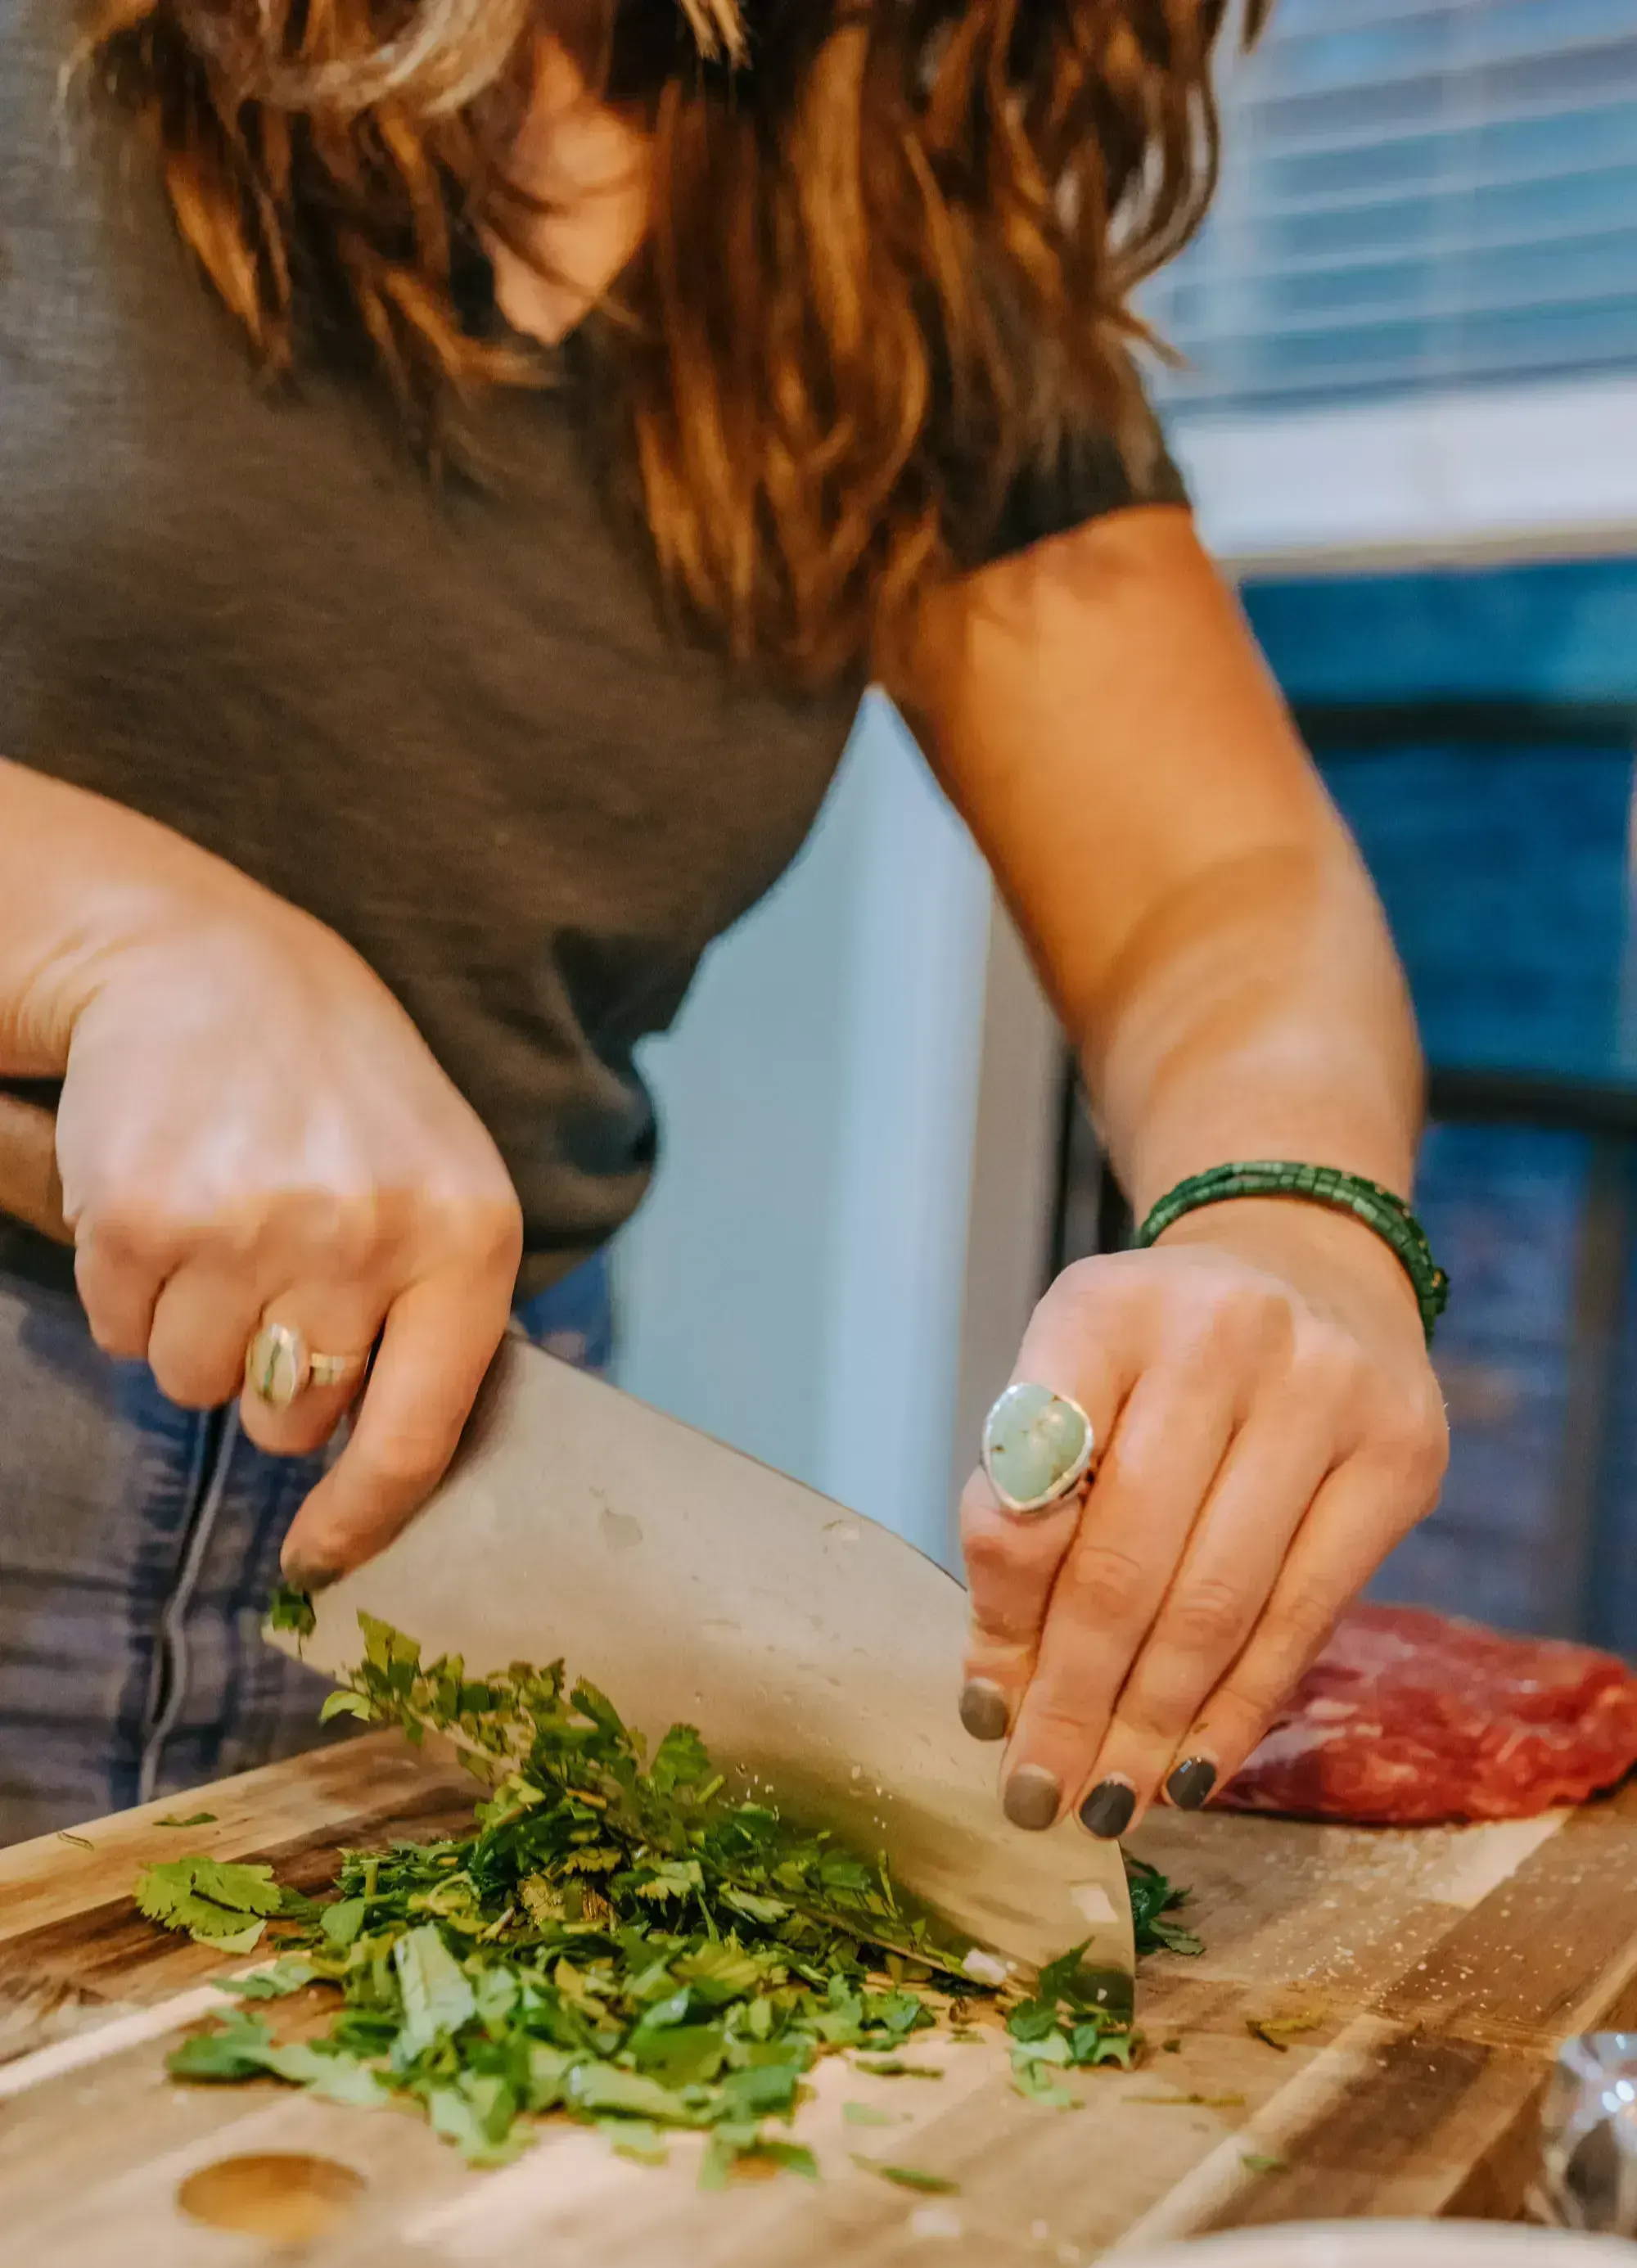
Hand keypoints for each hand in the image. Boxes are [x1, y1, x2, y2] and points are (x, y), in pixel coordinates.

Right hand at [53, 881, 521, 1587]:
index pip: (417, 1433)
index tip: (319, 1562)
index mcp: (468, 1235)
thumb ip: (434, 1314)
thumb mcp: (437, 1180)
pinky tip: (165, 1200)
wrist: (207, 961)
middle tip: (273, 1268)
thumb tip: (392, 1474)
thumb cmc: (336, 1093)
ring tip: (222, 1218)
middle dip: (273, 1374)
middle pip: (291, 1423)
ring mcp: (255, 1226)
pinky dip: (129, 1288)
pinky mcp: (146, 1218)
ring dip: (195, 1326)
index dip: (361, 1519)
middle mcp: (371, 1235)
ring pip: (199, 1386)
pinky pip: (121, 1332)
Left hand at [957, 1199, 1447, 1836]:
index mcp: (1102, 1306)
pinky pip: (1306, 1615)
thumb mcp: (1064, 1383)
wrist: (1309, 1270)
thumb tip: (1001, 1688)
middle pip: (1127, 1558)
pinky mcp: (1402, 1456)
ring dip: (1154, 1725)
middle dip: (1074, 1699)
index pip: (1030, 1474)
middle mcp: (1221, 1333)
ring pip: (1221, 1602)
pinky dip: (1241, 1706)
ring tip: (1108, 1802)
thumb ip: (1020, 1506)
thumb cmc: (1157, 1353)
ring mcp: (1327, 1391)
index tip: (984, 1706)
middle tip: (1037, 1796)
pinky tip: (1194, 1769)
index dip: (1004, 1604)